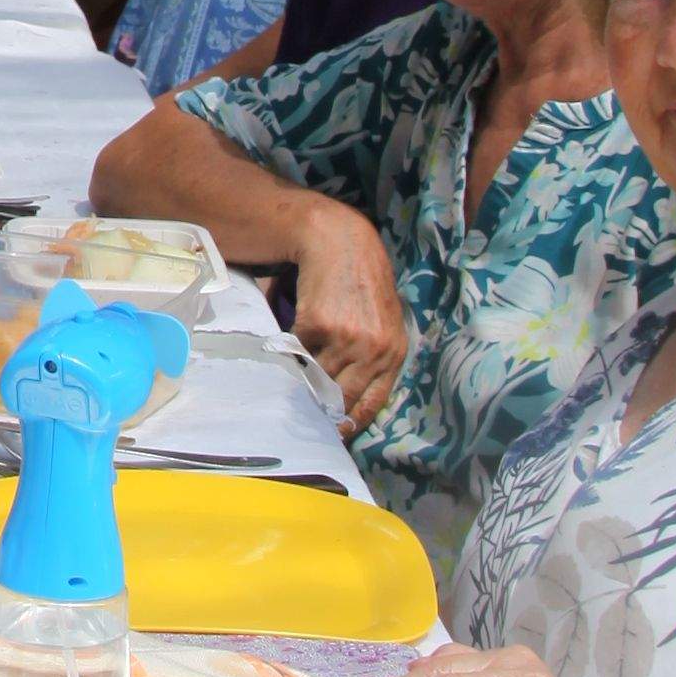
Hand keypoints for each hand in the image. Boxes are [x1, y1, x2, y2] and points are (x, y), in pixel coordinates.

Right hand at [286, 201, 410, 432]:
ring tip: (286, 393)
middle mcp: (375, 350)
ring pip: (317, 380)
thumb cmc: (359, 280)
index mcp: (394, 352)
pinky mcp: (319, 326)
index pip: (372, 404)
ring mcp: (348, 339)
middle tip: (303, 420)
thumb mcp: (379, 319)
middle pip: (342, 399)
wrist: (340, 241)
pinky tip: (280, 359)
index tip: (331, 435)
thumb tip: (342, 397)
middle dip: (322, 411)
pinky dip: (287, 360)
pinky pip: (297, 356)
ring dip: (300, 386)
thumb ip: (371, 355)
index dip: (349, 424)